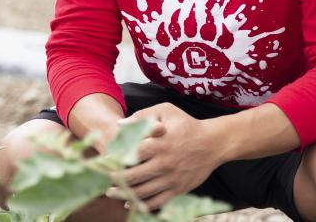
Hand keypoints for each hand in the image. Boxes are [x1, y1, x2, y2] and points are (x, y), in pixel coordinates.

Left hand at [106, 103, 221, 209]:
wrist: (212, 143)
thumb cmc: (186, 124)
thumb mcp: (166, 111)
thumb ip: (142, 116)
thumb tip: (119, 125)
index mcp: (158, 143)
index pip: (130, 154)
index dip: (114, 159)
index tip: (103, 161)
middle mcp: (163, 163)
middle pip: (132, 176)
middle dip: (114, 180)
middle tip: (102, 180)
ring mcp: (171, 178)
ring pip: (142, 192)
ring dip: (124, 194)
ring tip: (111, 192)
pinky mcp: (178, 189)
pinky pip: (157, 201)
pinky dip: (142, 205)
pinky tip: (130, 203)